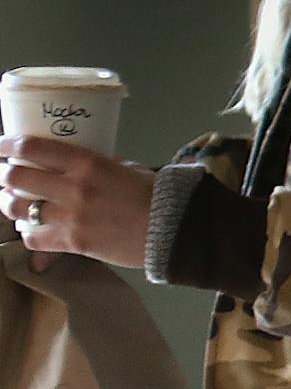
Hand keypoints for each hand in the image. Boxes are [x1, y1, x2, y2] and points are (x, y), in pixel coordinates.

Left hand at [0, 136, 157, 271]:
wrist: (174, 230)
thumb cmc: (156, 196)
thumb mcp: (127, 168)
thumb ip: (98, 164)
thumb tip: (77, 162)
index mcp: (87, 163)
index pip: (31, 148)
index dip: (6, 145)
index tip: (0, 146)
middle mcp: (73, 188)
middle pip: (15, 178)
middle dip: (4, 176)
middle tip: (6, 176)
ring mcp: (70, 217)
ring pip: (16, 208)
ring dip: (10, 204)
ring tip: (13, 203)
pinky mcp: (73, 243)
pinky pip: (33, 238)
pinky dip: (28, 233)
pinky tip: (33, 229)